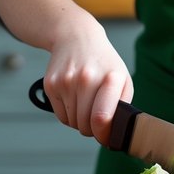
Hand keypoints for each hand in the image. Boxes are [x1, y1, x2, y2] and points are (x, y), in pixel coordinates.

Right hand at [40, 23, 132, 146]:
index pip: (102, 118)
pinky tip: (74, 100)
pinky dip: (68, 115)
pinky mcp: (50, 84)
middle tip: (96, 120)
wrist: (76, 37)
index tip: (106, 136)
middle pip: (85, 125)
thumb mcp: (123, 77)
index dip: (104, 134)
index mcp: (109, 78)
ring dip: (79, 121)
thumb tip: (114, 132)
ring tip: (86, 105)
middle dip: (92, 129)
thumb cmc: (103, 62)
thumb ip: (123, 105)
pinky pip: (60, 116)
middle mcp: (86, 79)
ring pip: (72, 122)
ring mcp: (65, 81)